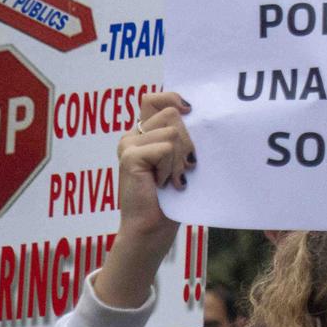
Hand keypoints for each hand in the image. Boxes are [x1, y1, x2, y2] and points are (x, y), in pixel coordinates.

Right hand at [117, 92, 194, 240]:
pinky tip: (161, 183)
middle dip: (187, 141)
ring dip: (180, 159)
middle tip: (182, 168)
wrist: (152, 228)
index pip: (155, 99)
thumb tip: (198, 114)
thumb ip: (183, 136)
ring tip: (170, 179)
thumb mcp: (181, 160)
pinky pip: (166, 148)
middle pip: (172, 114)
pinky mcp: (129, 156)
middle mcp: (133, 135)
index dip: (173, 98)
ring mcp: (128, 144)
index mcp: (145, 133)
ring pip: (173, 132)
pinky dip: (171, 168)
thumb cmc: (172, 196)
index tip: (190, 111)